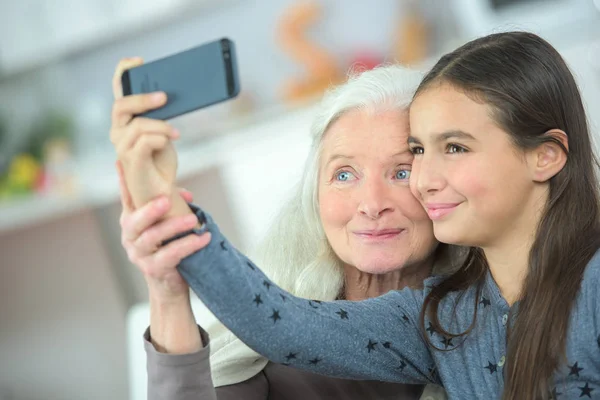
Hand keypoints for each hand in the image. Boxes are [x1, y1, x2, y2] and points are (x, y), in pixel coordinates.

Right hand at [110, 57, 179, 208]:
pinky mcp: (131, 160)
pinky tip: (170, 142)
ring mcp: (121, 146)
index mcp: (125, 120)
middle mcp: (118, 131)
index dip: (123, 72)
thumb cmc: (161, 159)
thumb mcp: (164, 131)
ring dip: (161, 126)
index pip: (118, 91)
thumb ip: (161, 115)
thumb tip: (170, 96)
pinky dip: (160, 139)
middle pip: (122, 105)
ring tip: (175, 133)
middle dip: (143, 99)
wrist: (162, 189)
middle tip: (164, 97)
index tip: (138, 61)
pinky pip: (145, 141)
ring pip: (138, 125)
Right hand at [117, 160, 210, 301]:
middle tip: (166, 200)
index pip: (126, 199)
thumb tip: (186, 194)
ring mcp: (139, 255)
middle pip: (134, 221)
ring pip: (152, 238)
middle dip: (150, 210)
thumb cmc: (169, 248)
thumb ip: (174, 206)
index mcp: (132, 221)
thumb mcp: (169, 224)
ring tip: (193, 220)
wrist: (169, 285)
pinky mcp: (152, 269)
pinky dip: (188, 245)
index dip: (123, 181)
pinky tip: (203, 239)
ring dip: (174, 227)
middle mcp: (130, 237)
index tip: (121, 161)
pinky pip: (170, 255)